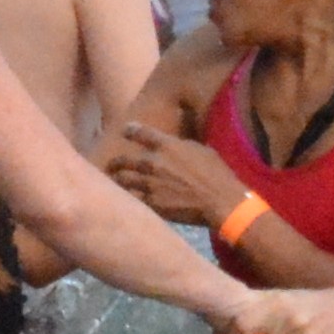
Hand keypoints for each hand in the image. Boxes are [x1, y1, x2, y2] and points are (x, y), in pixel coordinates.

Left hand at [102, 123, 245, 231]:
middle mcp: (152, 162)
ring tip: (114, 182)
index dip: (130, 130)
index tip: (125, 130)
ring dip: (117, 180)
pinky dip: (128, 199)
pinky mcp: (151, 203)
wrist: (220, 201)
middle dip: (115, 162)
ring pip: (122, 180)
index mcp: (167, 145)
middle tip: (112, 165)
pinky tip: (125, 200)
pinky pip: (131, 199)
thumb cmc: (217, 174)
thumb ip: (183, 146)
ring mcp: (149, 184)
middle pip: (122, 160)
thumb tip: (176, 144)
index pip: (139, 132)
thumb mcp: (202, 150)